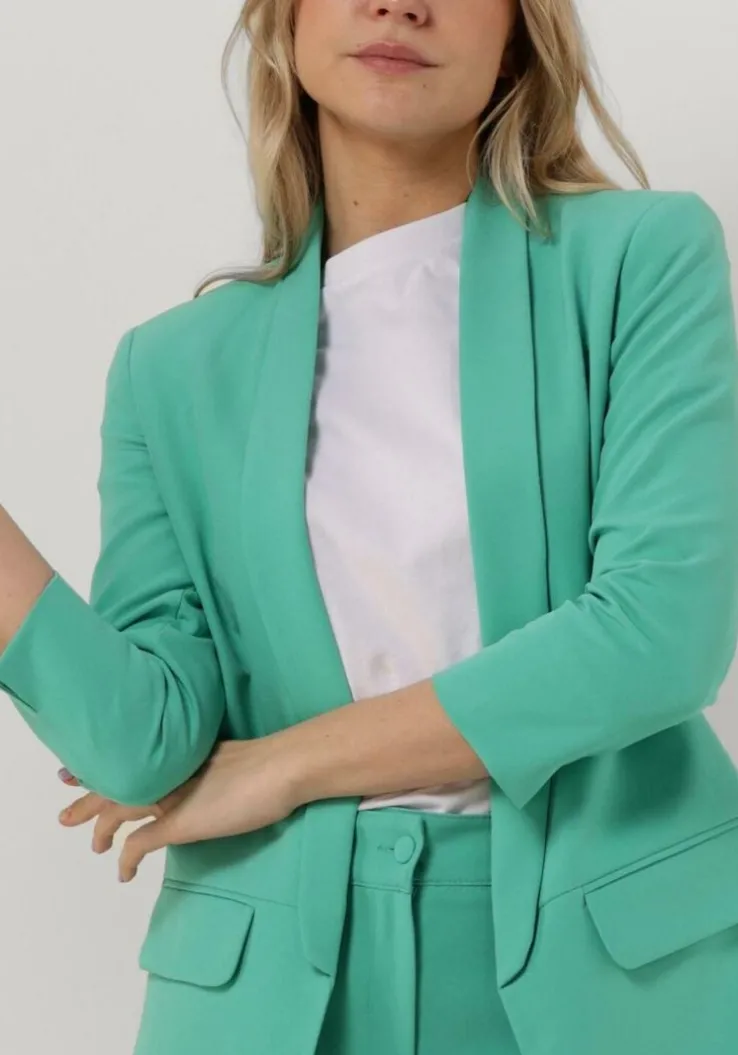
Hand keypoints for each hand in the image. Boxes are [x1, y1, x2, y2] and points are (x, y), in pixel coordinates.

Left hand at [57, 733, 302, 882]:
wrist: (279, 767)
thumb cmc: (264, 760)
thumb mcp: (224, 756)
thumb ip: (202, 766)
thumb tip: (197, 778)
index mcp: (174, 753)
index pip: (125, 759)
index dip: (96, 767)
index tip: (71, 773)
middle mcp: (163, 770)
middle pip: (112, 783)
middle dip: (86, 800)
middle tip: (65, 815)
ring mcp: (167, 797)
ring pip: (116, 811)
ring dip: (100, 830)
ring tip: (95, 846)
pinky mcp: (176, 824)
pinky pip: (138, 845)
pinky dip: (125, 860)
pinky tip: (123, 873)